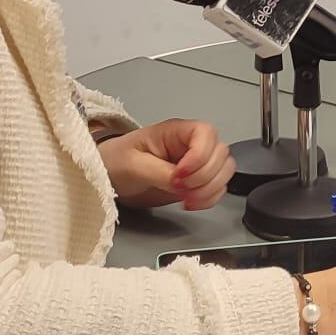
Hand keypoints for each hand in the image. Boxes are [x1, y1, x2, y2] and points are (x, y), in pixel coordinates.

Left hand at [97, 119, 234, 209]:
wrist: (111, 176)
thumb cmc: (117, 160)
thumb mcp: (133, 164)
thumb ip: (159, 171)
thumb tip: (181, 183)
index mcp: (176, 131)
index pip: (205, 133)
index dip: (200, 154)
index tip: (180, 175)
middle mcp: (191, 144)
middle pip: (220, 153)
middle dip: (205, 176)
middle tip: (180, 188)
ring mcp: (197, 163)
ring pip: (224, 170)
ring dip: (210, 188)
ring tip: (186, 199)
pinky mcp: (197, 181)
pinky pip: (218, 188)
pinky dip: (209, 198)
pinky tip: (190, 203)